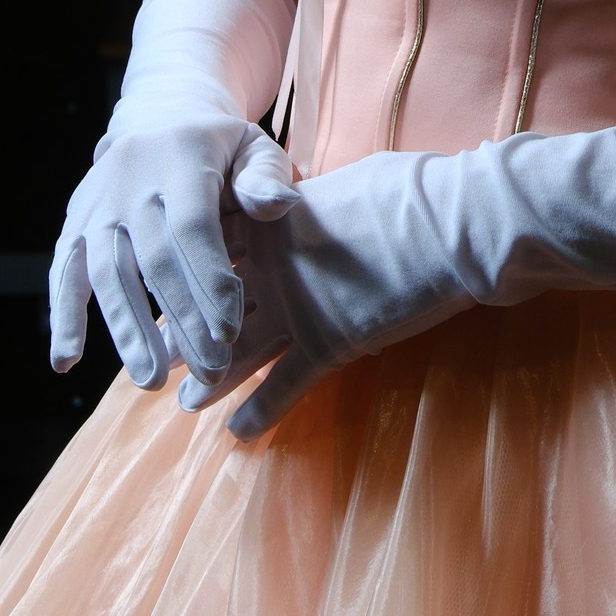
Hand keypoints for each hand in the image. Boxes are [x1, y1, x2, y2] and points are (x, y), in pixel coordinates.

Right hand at [49, 117, 295, 390]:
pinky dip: (63, 316)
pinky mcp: (74, 221)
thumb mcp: (253, 146)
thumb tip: (278, 206)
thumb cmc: (221, 147)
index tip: (230, 332)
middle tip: (210, 371)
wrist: (160, 116)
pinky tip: (65, 363)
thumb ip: (266, 178)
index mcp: (181, 158)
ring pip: (105, 271)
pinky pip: (63, 271)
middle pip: (152, 259)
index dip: (209, 280)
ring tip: (150, 380)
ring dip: (127, 329)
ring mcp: (97, 201)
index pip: (192, 227)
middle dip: (181, 319)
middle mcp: (131, 180)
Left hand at [177, 151, 473, 436]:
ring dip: (212, 380)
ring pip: (239, 351)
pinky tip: (237, 433)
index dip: (192, 267)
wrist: (453, 223)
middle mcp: (273, 266)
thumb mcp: (349, 183)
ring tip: (186, 402)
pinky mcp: (328, 344)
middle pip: (216, 303)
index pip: (217, 245)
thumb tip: (316, 205)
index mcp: (274, 219)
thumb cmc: (411, 190)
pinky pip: (284, 386)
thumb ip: (317, 204)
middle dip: (190, 330)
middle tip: (162, 352)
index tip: (172, 283)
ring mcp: (297, 308)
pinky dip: (259, 413)